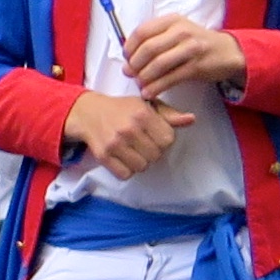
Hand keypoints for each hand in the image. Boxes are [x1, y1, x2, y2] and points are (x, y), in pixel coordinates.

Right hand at [65, 90, 179, 179]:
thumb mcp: (146, 105)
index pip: (167, 140)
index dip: (163, 139)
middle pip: (156, 155)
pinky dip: (126, 170)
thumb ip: (169, 115)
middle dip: (152, 151)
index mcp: (142, 115)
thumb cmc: (121, 109)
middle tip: (142, 143)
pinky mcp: (103, 156)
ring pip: (142, 166)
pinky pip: (125, 174)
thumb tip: (191, 119)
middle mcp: (129, 129)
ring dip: (140, 162)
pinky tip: (123, 158)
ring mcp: (115, 144)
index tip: (154, 135)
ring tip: (133, 151)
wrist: (87, 112)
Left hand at [121, 13, 245, 100]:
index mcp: (172, 21)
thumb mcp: (175, 32)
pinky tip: (149, 93)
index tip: (126, 59)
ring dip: (144, 77)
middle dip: (134, 64)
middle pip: (148, 49)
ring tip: (140, 84)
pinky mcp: (197, 66)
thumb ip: (153, 41)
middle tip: (130, 74)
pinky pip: (171, 78)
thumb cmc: (195, 43)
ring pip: (158, 64)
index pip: (142, 32)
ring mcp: (191, 48)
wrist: (227, 52)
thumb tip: (127, 62)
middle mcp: (181, 31)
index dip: (129, 47)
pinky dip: (156, 88)